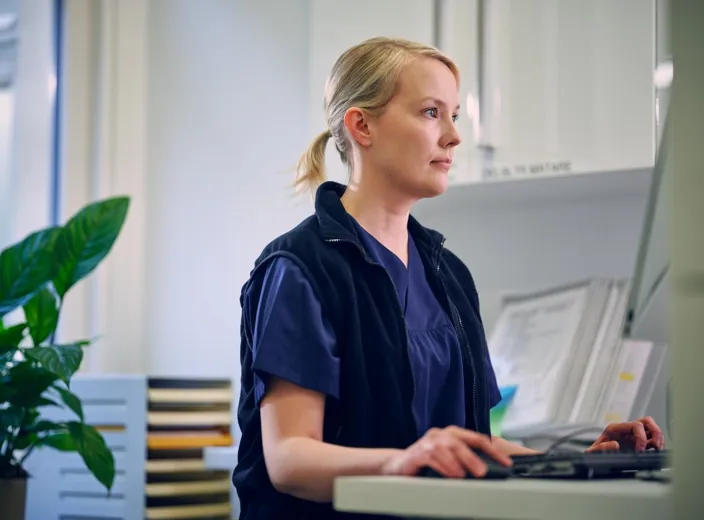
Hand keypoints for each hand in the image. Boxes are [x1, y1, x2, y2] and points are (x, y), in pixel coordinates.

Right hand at [381, 426, 512, 477]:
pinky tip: (450, 474)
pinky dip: (443, 466)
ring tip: (465, 475)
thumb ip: (466, 459)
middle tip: (483, 472)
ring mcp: (429, 442)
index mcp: (452, 433)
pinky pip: (433, 457)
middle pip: (462, 443)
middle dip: (474, 458)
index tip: (506, 462)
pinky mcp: (418, 452)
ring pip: (447, 449)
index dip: (493, 451)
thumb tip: (490, 468)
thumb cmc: (428, 461)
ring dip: (458, 462)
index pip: (477, 438)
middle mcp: (441, 434)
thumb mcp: (450, 458)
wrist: (399, 465)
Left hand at [586, 416, 665, 451]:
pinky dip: (657, 444)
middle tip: (655, 446)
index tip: (640, 450)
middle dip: (655, 432)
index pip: (636, 425)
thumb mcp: (594, 452)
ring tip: (657, 449)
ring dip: (658, 438)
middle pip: (646, 421)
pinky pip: (651, 438)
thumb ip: (602, 448)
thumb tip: (615, 445)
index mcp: (615, 429)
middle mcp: (625, 430)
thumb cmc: (594, 454)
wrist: (594, 459)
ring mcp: (632, 435)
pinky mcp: (637, 443)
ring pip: (651, 428)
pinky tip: (654, 452)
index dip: (641, 437)